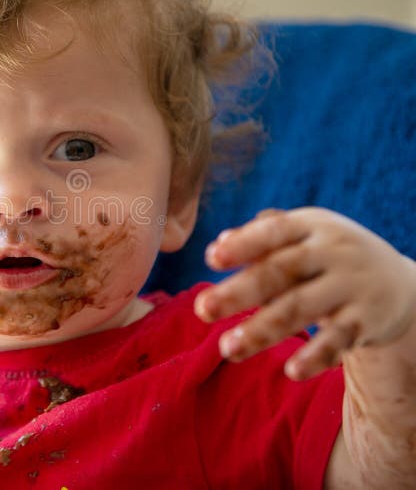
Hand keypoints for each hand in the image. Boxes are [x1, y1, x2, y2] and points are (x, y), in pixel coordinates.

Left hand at [193, 207, 415, 380]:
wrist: (400, 283)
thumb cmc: (326, 257)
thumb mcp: (301, 237)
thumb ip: (258, 239)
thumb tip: (216, 246)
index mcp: (310, 226)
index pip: (275, 231)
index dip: (244, 244)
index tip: (211, 258)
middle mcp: (332, 253)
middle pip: (281, 272)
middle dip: (240, 292)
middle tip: (202, 310)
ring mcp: (351, 286)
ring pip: (302, 309)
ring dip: (262, 330)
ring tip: (227, 349)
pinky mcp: (365, 321)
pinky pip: (338, 341)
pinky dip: (315, 357)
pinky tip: (290, 373)